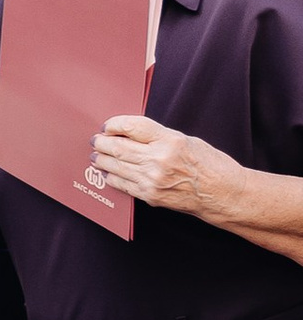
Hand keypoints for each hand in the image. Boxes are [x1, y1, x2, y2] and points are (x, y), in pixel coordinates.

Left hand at [88, 114, 251, 221]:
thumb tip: (131, 134)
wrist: (224, 194)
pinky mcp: (151, 196)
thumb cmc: (210, 165)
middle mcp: (159, 159)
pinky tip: (106, 172)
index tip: (107, 125)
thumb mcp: (187, 140)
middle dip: (102, 143)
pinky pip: (123, 185)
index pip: (132, 126)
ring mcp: (153, 180)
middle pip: (119, 147)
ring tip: (95, 155)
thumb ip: (159, 137)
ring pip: (116, 167)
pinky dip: (112, 177)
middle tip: (95, 140)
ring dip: (101, 160)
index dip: (115, 124)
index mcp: (170, 140)